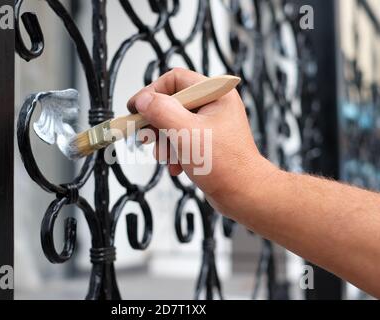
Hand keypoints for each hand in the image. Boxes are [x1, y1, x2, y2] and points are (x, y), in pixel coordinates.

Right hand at [128, 68, 278, 214]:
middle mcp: (214, 105)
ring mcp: (210, 123)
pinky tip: (177, 166)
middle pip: (171, 103)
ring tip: (167, 158)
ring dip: (164, 143)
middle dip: (157, 125)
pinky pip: (180, 139)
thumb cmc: (225, 165)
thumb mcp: (185, 133)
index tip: (135, 108)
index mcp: (215, 94)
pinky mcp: (206, 141)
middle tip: (148, 138)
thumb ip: (161, 112)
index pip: (175, 80)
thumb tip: (142, 99)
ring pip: (172, 123)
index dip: (152, 92)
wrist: (243, 195)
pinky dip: (173, 152)